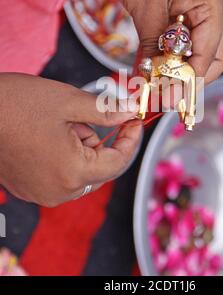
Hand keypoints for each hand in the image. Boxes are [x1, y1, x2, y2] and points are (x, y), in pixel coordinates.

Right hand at [0, 73, 141, 205]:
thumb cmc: (16, 104)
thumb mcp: (70, 102)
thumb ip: (107, 112)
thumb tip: (131, 113)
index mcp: (72, 172)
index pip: (118, 162)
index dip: (130, 140)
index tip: (134, 122)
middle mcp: (59, 191)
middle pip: (100, 169)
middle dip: (100, 141)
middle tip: (85, 117)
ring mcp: (42, 192)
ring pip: (82, 172)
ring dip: (82, 147)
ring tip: (62, 124)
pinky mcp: (30, 188)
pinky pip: (62, 176)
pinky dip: (67, 156)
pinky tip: (51, 135)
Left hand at [98, 0, 222, 83]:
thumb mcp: (145, 8)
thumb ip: (155, 46)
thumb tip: (154, 80)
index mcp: (211, 3)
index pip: (210, 54)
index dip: (191, 78)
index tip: (171, 97)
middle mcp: (212, 6)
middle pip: (217, 55)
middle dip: (196, 77)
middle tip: (172, 92)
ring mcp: (201, 6)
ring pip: (204, 48)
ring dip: (185, 68)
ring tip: (162, 83)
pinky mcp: (186, 7)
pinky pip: (187, 38)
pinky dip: (173, 55)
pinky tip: (156, 65)